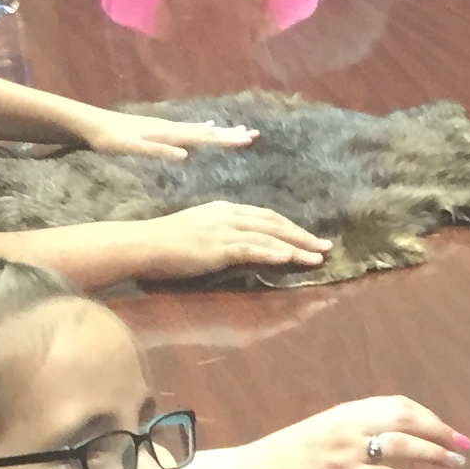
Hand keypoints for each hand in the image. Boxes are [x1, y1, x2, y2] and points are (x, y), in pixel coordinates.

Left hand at [77, 107, 260, 158]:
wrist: (91, 122)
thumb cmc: (110, 139)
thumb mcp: (132, 147)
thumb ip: (158, 150)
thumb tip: (185, 155)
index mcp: (169, 134)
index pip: (204, 137)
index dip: (227, 139)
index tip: (248, 139)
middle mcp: (172, 127)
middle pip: (207, 132)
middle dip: (231, 134)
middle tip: (254, 134)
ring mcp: (167, 126)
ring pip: (201, 129)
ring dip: (221, 131)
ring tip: (239, 130)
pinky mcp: (160, 128)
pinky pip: (190, 129)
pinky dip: (203, 129)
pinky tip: (208, 126)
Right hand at [141, 201, 332, 277]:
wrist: (143, 244)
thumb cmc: (167, 243)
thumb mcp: (201, 232)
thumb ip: (223, 237)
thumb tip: (242, 247)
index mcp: (225, 210)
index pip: (266, 216)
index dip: (290, 226)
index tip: (309, 237)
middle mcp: (229, 215)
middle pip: (275, 223)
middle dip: (302, 235)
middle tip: (326, 246)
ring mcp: (224, 230)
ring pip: (269, 236)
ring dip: (297, 247)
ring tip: (318, 257)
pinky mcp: (218, 246)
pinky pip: (253, 248)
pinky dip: (275, 253)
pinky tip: (291, 258)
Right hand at [254, 396, 469, 468]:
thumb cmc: (286, 457)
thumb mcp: (322, 432)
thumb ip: (352, 430)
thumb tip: (383, 436)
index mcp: (346, 411)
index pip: (397, 404)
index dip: (427, 415)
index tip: (444, 428)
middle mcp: (350, 425)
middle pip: (407, 418)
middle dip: (441, 430)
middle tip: (464, 445)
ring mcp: (346, 451)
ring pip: (403, 445)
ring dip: (435, 454)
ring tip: (455, 465)